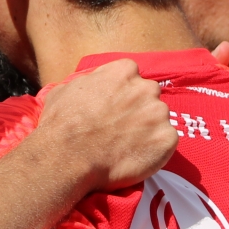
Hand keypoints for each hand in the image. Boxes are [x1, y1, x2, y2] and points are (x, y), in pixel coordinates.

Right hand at [35, 58, 177, 187]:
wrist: (67, 157)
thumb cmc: (61, 124)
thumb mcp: (65, 89)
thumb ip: (88, 83)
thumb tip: (89, 85)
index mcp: (123, 70)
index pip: (132, 77)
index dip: (123, 94)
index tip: (114, 108)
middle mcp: (146, 87)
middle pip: (149, 96)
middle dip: (138, 110)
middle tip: (121, 129)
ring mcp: (159, 114)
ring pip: (159, 120)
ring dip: (147, 131)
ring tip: (126, 147)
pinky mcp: (167, 139)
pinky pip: (166, 142)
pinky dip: (154, 151)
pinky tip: (134, 158)